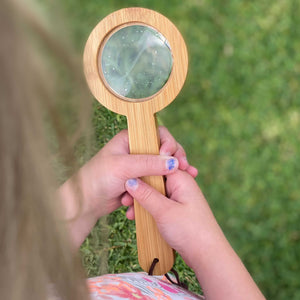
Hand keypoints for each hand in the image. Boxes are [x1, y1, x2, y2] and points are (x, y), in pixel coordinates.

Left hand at [58, 126, 196, 246]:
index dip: (169, 143)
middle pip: (164, 150)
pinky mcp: (140, 180)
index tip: (172, 157)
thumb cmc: (98, 179)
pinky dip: (165, 184)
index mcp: (131, 139)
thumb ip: (149, 164)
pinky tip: (173, 189)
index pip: (157, 134)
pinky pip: (157, 179)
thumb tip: (174, 163)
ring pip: (162, 166)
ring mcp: (139, 166)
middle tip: (187, 168)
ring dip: (173, 173)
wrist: (86, 202)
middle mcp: (136, 150)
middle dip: (176, 159)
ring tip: (189, 177)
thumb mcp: (123, 167)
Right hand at [125, 171, 264, 299]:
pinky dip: (148, 208)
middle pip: (154, 179)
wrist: (207, 255)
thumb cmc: (189, 230)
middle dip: (139, 188)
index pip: (157, 164)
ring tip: (129, 212)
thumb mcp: (164, 211)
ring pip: (154, 193)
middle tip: (125, 200)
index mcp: (180, 178)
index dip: (141, 169)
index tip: (126, 179)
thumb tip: (130, 180)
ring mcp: (178, 197)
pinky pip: (158, 203)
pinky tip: (137, 217)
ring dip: (142, 201)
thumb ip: (146, 194)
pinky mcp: (176, 209)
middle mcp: (180, 185)